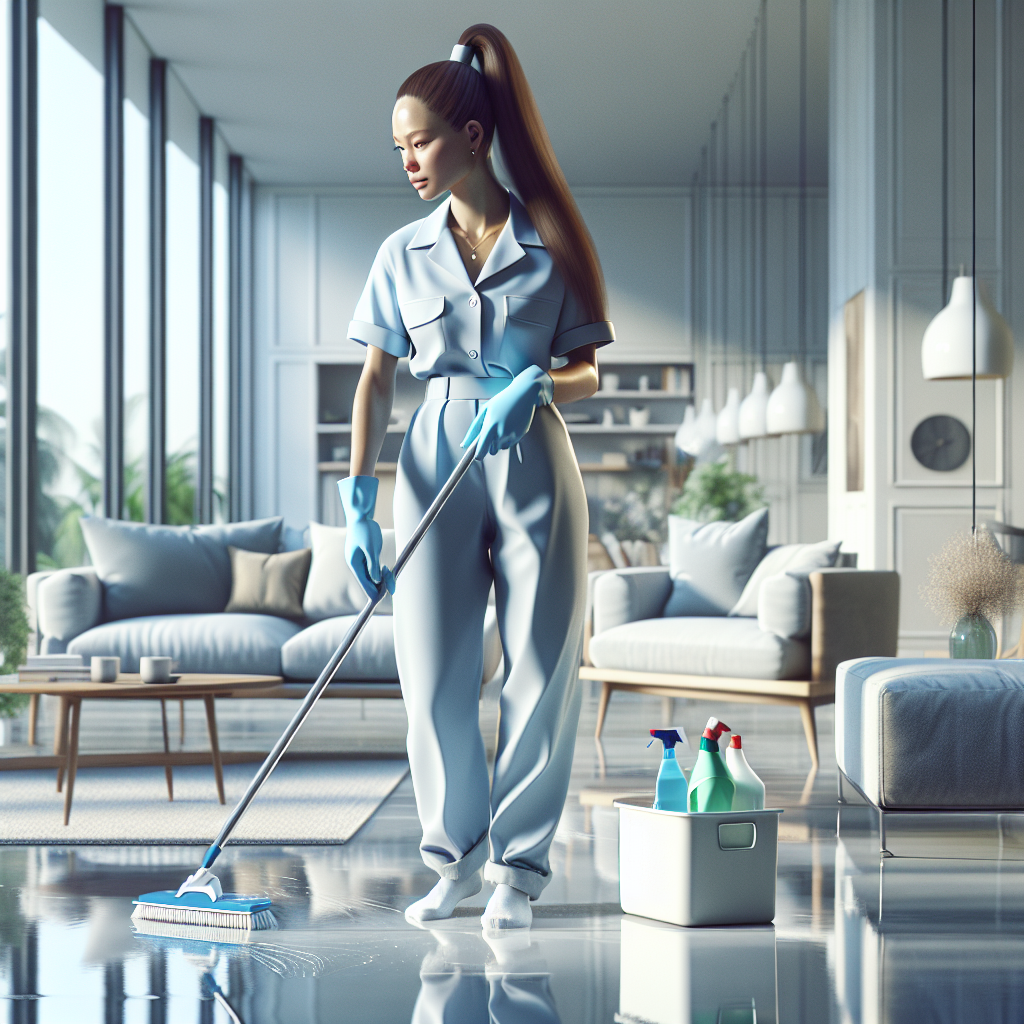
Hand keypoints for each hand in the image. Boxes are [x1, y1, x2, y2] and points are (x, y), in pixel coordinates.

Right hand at [337, 476, 395, 599]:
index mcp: (354, 563)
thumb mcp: (372, 548)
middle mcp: (355, 564)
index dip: (373, 592)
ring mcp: (359, 560)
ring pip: (371, 574)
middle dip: (381, 584)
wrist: (361, 515)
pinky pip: (372, 567)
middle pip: (368, 580)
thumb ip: (373, 565)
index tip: (381, 601)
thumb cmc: (365, 530)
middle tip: (393, 587)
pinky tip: (386, 569)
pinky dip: (379, 570)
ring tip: (391, 574)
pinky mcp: (364, 555)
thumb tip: (377, 580)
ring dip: (382, 576)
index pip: (364, 583)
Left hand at [461, 366, 553, 459]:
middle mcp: (501, 433)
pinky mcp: (520, 435)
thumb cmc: (503, 400)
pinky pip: (511, 443)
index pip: (482, 449)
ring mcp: (512, 435)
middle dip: (491, 445)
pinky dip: (509, 437)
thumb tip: (464, 444)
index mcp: (490, 426)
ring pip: (502, 447)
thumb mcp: (485, 410)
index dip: (479, 455)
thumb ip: (474, 429)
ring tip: (503, 425)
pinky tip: (511, 425)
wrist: (523, 394)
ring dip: (501, 441)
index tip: (478, 456)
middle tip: (493, 432)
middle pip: (492, 451)